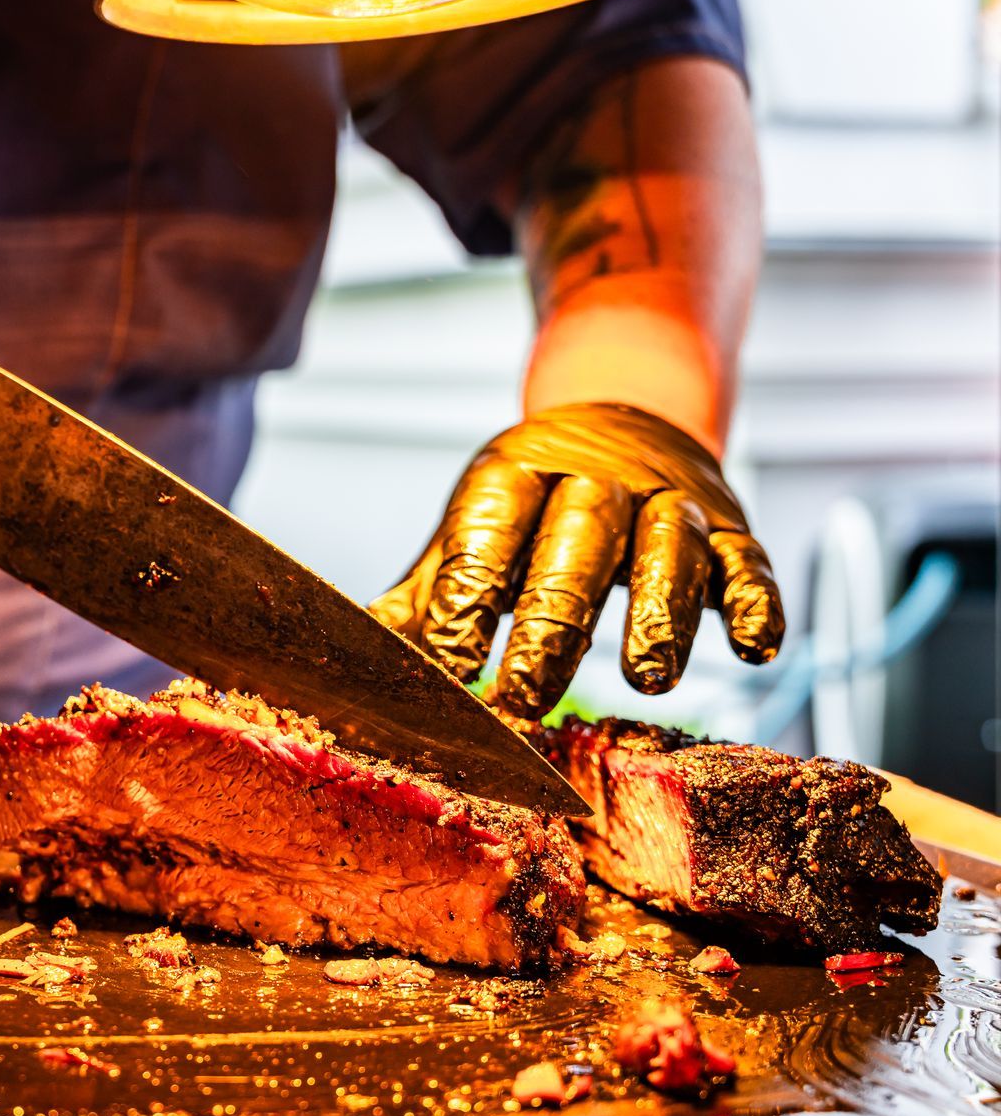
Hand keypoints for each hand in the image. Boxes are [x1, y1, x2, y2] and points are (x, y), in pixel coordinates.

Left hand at [370, 402, 783, 717]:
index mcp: (514, 475)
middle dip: (551, 623)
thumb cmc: (530, 503)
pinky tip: (753, 650)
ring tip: (646, 678)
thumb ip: (426, 596)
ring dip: (659, 613)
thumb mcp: (472, 532)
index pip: (488, 533)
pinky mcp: (729, 525)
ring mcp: (667, 500)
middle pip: (574, 545)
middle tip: (526, 696)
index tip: (450, 667)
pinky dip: (755, 602)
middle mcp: (593, 480)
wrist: (623, 419)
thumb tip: (359, 657)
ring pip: (667, 549)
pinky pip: (747, 561)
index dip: (467, 599)